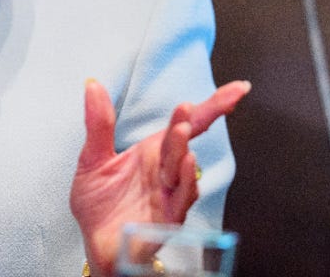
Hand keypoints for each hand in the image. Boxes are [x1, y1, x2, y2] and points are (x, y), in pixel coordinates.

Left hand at [70, 78, 250, 276]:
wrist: (95, 243)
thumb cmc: (99, 204)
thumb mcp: (93, 159)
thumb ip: (98, 124)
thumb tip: (93, 86)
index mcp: (153, 151)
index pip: (188, 124)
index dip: (213, 106)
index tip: (237, 90)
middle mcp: (166, 170)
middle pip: (187, 141)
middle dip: (191, 122)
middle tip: (187, 108)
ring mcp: (169, 194)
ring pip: (183, 169)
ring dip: (183, 149)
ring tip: (181, 130)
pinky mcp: (167, 218)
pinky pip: (182, 198)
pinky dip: (185, 181)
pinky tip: (185, 164)